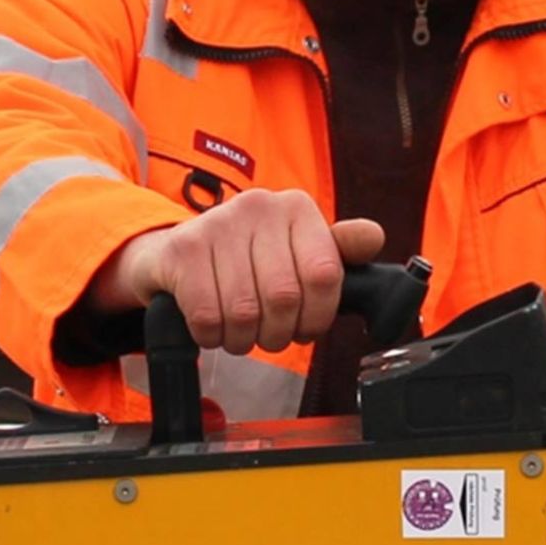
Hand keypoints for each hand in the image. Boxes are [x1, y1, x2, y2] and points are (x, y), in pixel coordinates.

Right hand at [86, 192, 384, 353]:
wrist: (172, 256)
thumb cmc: (245, 262)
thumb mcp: (296, 253)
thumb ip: (337, 252)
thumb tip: (373, 238)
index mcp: (296, 208)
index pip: (325, 276)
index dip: (318, 317)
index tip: (306, 327)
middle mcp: (258, 205)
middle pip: (285, 298)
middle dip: (278, 333)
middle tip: (268, 334)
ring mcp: (217, 224)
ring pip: (245, 312)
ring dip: (243, 339)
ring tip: (238, 331)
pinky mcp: (182, 249)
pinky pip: (208, 316)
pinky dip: (211, 335)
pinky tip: (211, 326)